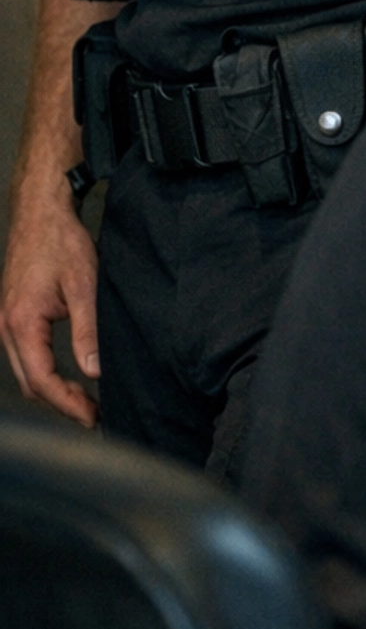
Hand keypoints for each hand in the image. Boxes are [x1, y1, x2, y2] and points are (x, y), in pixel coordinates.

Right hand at [0, 171, 100, 426]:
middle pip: (30, 383)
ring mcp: (5, 321)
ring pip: (25, 372)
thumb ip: (88, 332)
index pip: (42, 382)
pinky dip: (44, 371)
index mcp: (21, 324)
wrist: (42, 211)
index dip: (69, 405)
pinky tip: (68, 374)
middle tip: (94, 414)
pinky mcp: (11, 314)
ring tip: (85, 399)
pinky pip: (24, 355)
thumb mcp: (84, 287)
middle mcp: (5, 327)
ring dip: (52, 389)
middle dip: (61, 404)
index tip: (94, 417)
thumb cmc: (62, 242)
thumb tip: (94, 373)